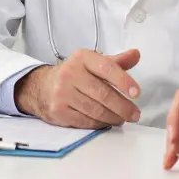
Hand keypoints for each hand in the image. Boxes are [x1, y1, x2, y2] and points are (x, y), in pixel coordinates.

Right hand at [14, 49, 141, 128]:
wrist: (42, 87)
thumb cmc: (74, 75)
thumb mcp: (93, 63)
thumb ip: (116, 62)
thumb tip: (136, 55)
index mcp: (82, 58)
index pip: (107, 68)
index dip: (124, 80)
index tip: (136, 92)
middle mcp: (70, 73)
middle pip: (103, 93)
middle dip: (123, 107)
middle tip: (134, 114)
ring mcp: (62, 93)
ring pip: (95, 110)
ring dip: (113, 117)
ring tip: (122, 119)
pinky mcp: (58, 110)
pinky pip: (85, 121)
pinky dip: (100, 124)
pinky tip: (106, 122)